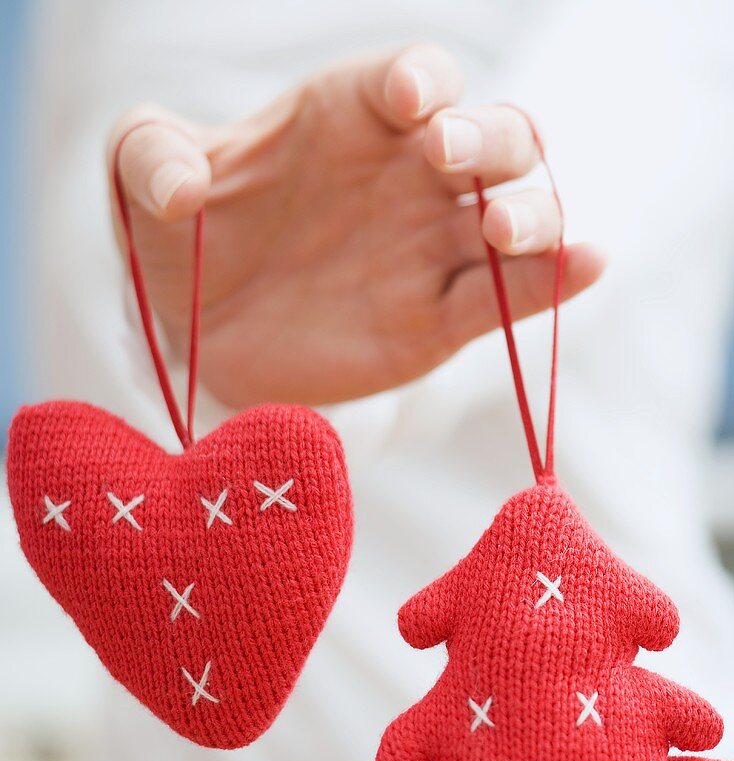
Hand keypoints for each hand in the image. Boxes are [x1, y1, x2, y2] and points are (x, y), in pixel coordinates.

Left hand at [108, 45, 604, 408]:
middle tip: (449, 159)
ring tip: (503, 230)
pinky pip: (508, 298)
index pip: (420, 78)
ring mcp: (433, 250)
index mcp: (354, 119)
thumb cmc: (180, 241)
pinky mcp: (439, 322)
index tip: (402, 107)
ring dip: (532, 213)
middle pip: (497, 135)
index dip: (424, 81)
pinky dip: (553, 282)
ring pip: (520, 214)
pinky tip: (584, 264)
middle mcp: (412, 179)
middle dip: (490, 137)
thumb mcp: (142, 182)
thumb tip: (182, 189)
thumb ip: (150, 157)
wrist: (200, 337)